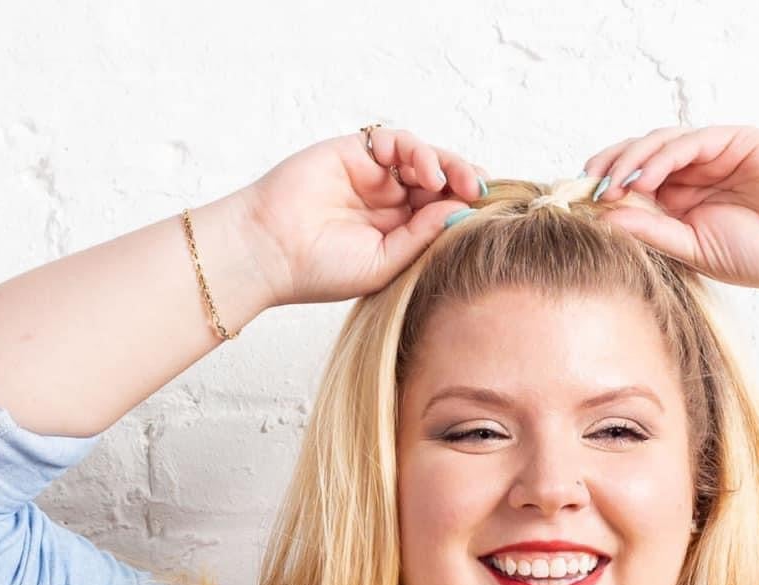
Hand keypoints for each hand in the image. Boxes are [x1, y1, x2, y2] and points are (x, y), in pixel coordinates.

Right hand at [238, 129, 488, 307]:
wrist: (271, 251)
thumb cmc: (321, 270)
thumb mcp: (384, 263)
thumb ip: (421, 237)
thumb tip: (459, 211)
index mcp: (398, 233)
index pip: (442, 212)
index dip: (465, 207)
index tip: (487, 214)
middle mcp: (389, 202)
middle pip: (439, 181)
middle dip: (462, 181)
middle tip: (478, 188)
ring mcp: (372, 176)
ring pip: (421, 157)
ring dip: (442, 164)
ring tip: (446, 181)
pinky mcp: (353, 153)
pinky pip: (392, 141)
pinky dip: (413, 150)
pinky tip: (420, 171)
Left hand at [582, 126, 758, 296]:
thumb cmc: (756, 255)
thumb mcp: (690, 248)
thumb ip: (651, 230)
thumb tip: (605, 218)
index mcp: (682, 198)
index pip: (636, 181)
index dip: (608, 186)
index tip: (581, 201)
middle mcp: (694, 171)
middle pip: (642, 156)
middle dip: (612, 166)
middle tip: (588, 185)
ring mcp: (714, 152)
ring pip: (662, 143)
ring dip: (632, 160)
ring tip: (612, 184)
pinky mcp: (734, 139)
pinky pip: (690, 141)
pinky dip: (663, 156)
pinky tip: (645, 178)